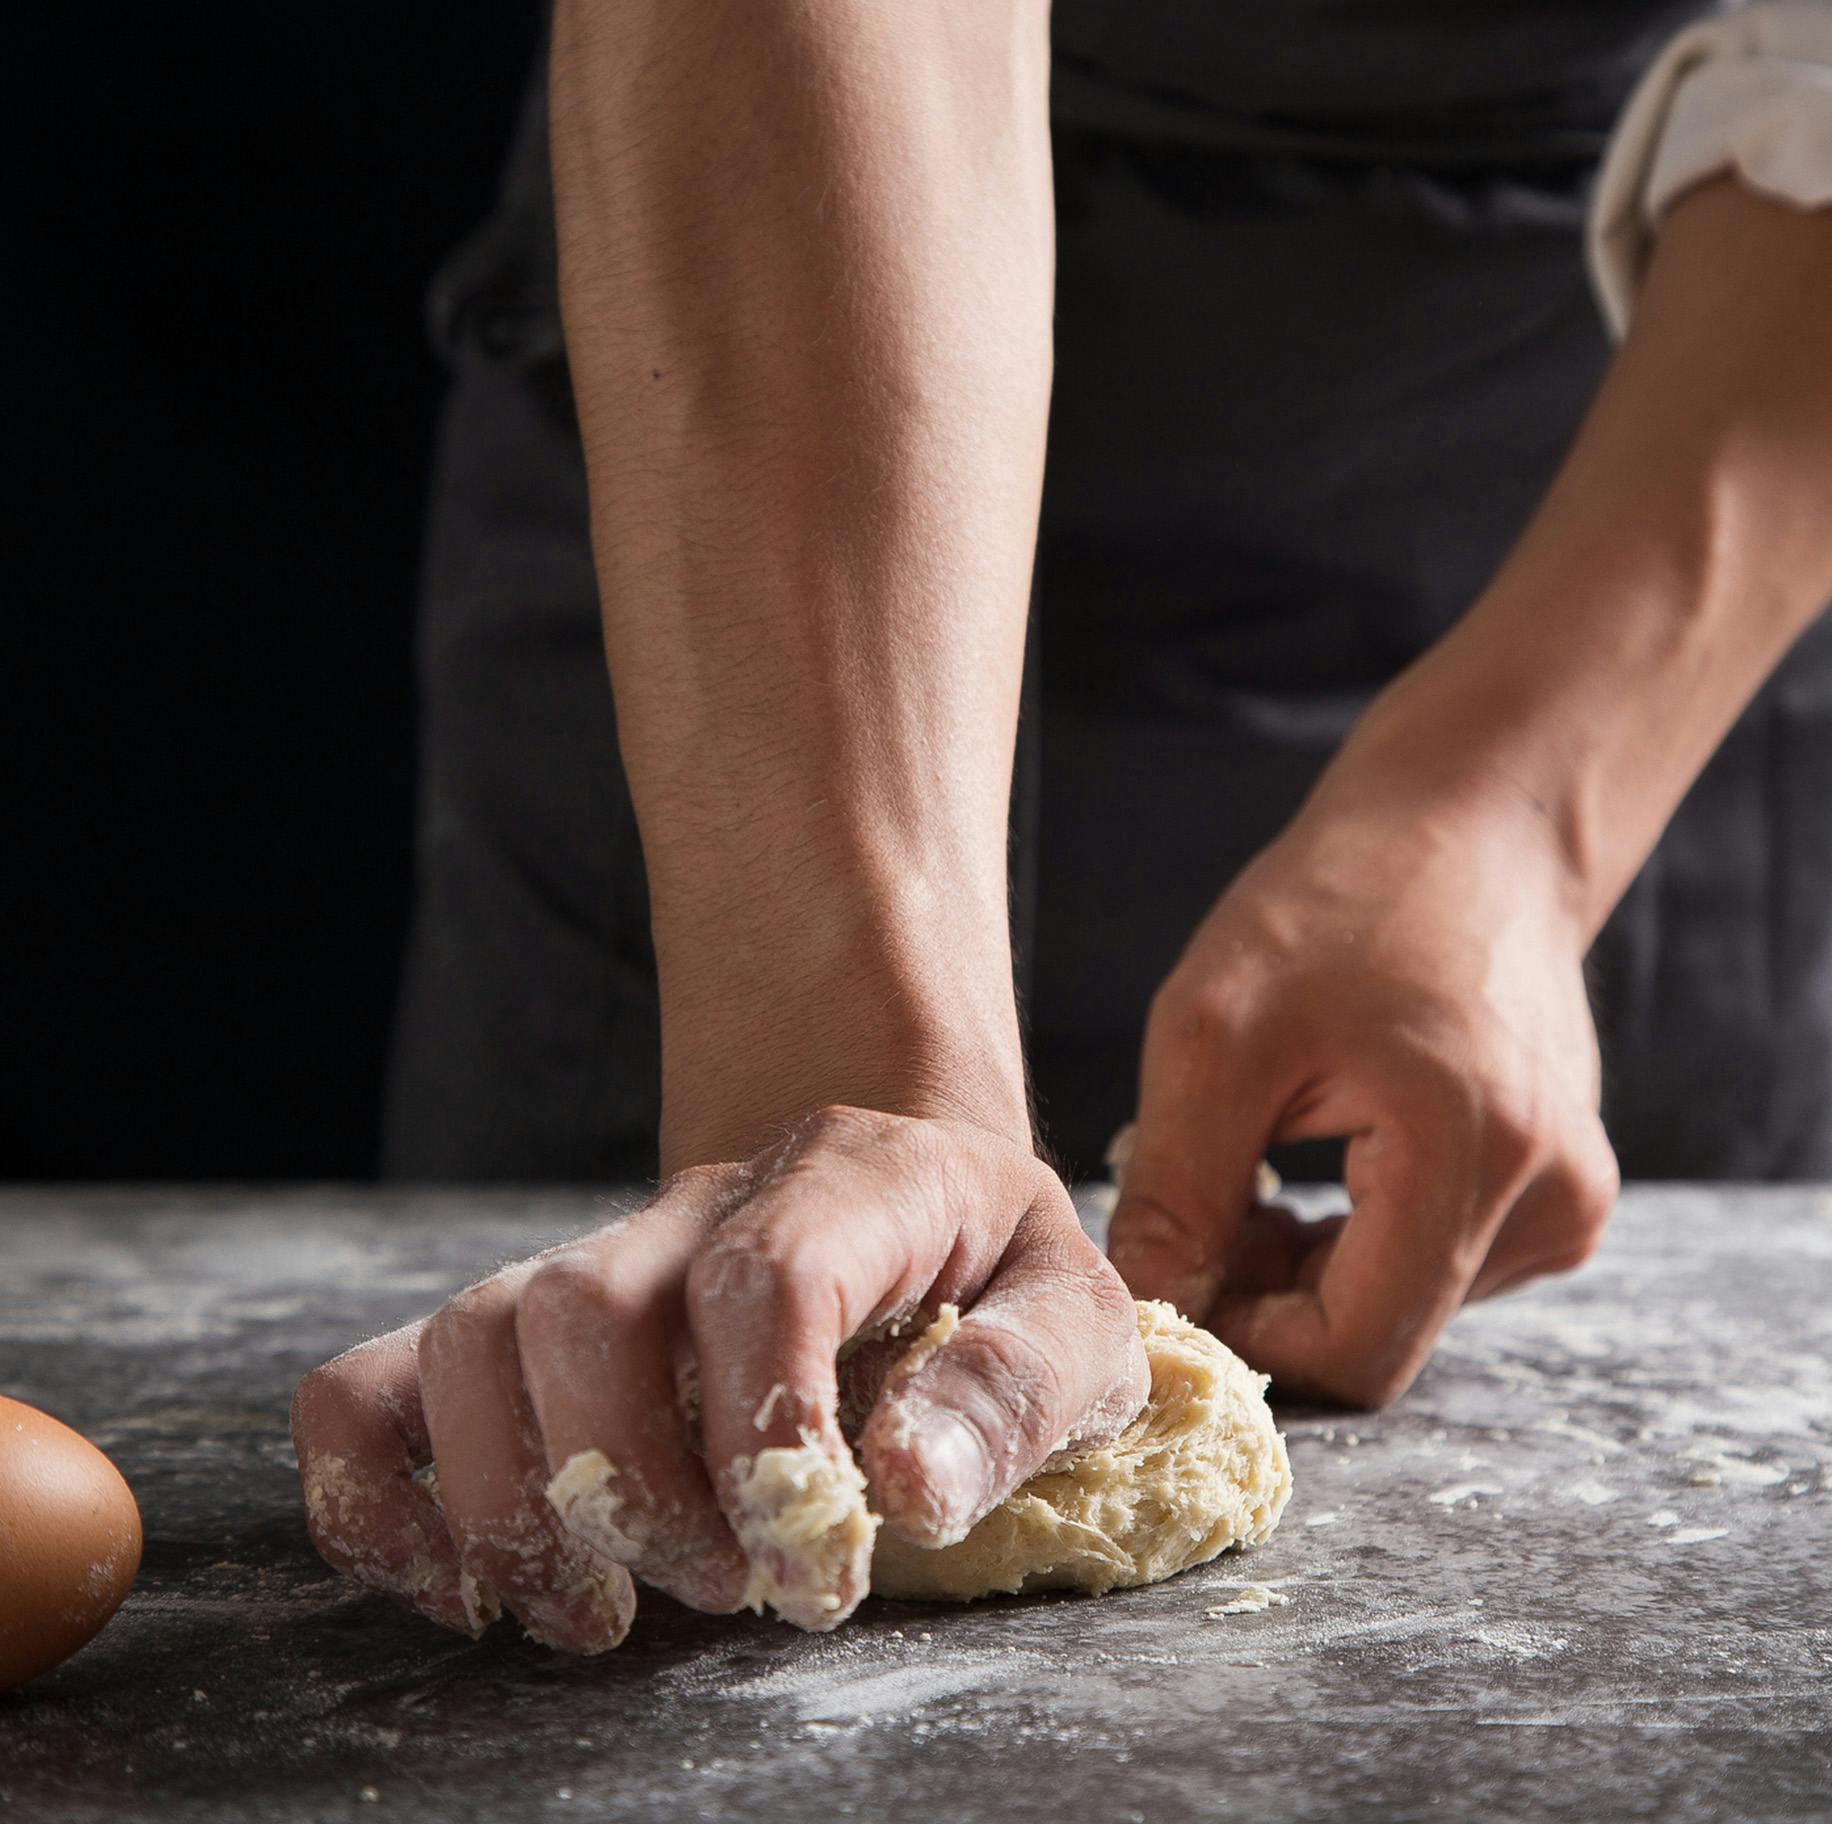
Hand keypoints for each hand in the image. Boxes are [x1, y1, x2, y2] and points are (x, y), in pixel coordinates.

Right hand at [292, 1106, 1146, 1648]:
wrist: (904, 1188)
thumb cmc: (988, 1269)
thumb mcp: (1072, 1314)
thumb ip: (1017, 1386)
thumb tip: (906, 1487)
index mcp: (852, 1182)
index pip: (768, 1274)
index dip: (769, 1432)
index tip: (813, 1574)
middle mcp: (699, 1206)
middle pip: (586, 1303)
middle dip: (634, 1485)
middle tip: (719, 1589)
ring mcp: (598, 1260)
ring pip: (470, 1335)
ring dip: (511, 1504)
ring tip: (599, 1613)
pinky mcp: (524, 1328)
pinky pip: (377, 1378)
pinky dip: (374, 1489)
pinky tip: (455, 1586)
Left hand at [1106, 766, 1618, 1408]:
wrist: (1468, 829)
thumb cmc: (1339, 905)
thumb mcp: (1215, 1035)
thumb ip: (1176, 1194)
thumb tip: (1149, 1315)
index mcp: (1476, 1155)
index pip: (1358, 1350)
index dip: (1247, 1335)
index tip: (1177, 1263)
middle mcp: (1553, 1199)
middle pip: (1379, 1336)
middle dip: (1270, 1293)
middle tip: (1203, 1196)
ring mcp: (1569, 1200)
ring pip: (1401, 1309)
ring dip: (1308, 1265)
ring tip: (1256, 1159)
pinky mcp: (1560, 1190)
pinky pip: (1435, 1268)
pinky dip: (1358, 1240)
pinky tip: (1316, 1158)